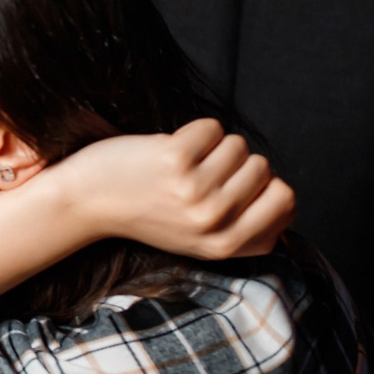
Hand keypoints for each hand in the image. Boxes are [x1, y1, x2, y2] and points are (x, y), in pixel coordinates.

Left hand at [57, 118, 295, 259]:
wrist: (87, 202)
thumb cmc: (147, 213)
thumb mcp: (198, 239)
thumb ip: (243, 228)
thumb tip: (287, 204)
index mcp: (226, 246)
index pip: (286, 202)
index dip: (267, 187)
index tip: (236, 188)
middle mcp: (213, 221)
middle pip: (263, 167)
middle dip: (234, 164)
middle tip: (196, 177)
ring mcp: (195, 190)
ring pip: (238, 145)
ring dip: (211, 147)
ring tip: (180, 166)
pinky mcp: (175, 159)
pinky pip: (212, 127)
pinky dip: (193, 131)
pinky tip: (168, 150)